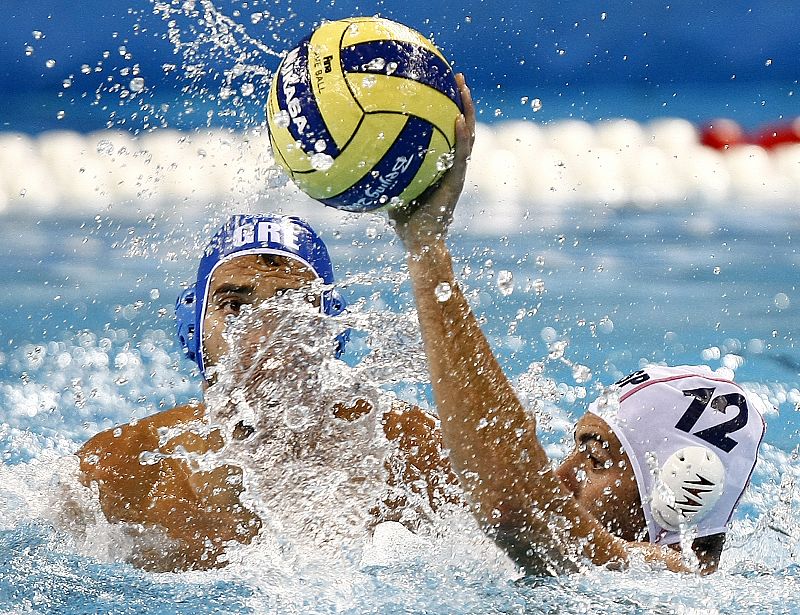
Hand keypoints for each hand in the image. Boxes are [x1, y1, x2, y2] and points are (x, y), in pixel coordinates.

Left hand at [390, 73, 474, 252]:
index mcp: (440, 165)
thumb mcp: (388, 187)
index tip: (441, 86)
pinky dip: (461, 137)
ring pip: (468, 136)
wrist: (420, 243)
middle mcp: (452, 166)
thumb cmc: (403, 219)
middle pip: (462, 127)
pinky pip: (460, 156)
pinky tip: (458, 118)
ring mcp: (457, 173)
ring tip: (463, 87)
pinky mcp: (456, 183)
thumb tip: (352, 154)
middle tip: (457, 76)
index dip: (447, 109)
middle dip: (462, 100)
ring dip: (468, 110)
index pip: (446, 132)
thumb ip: (379, 169)